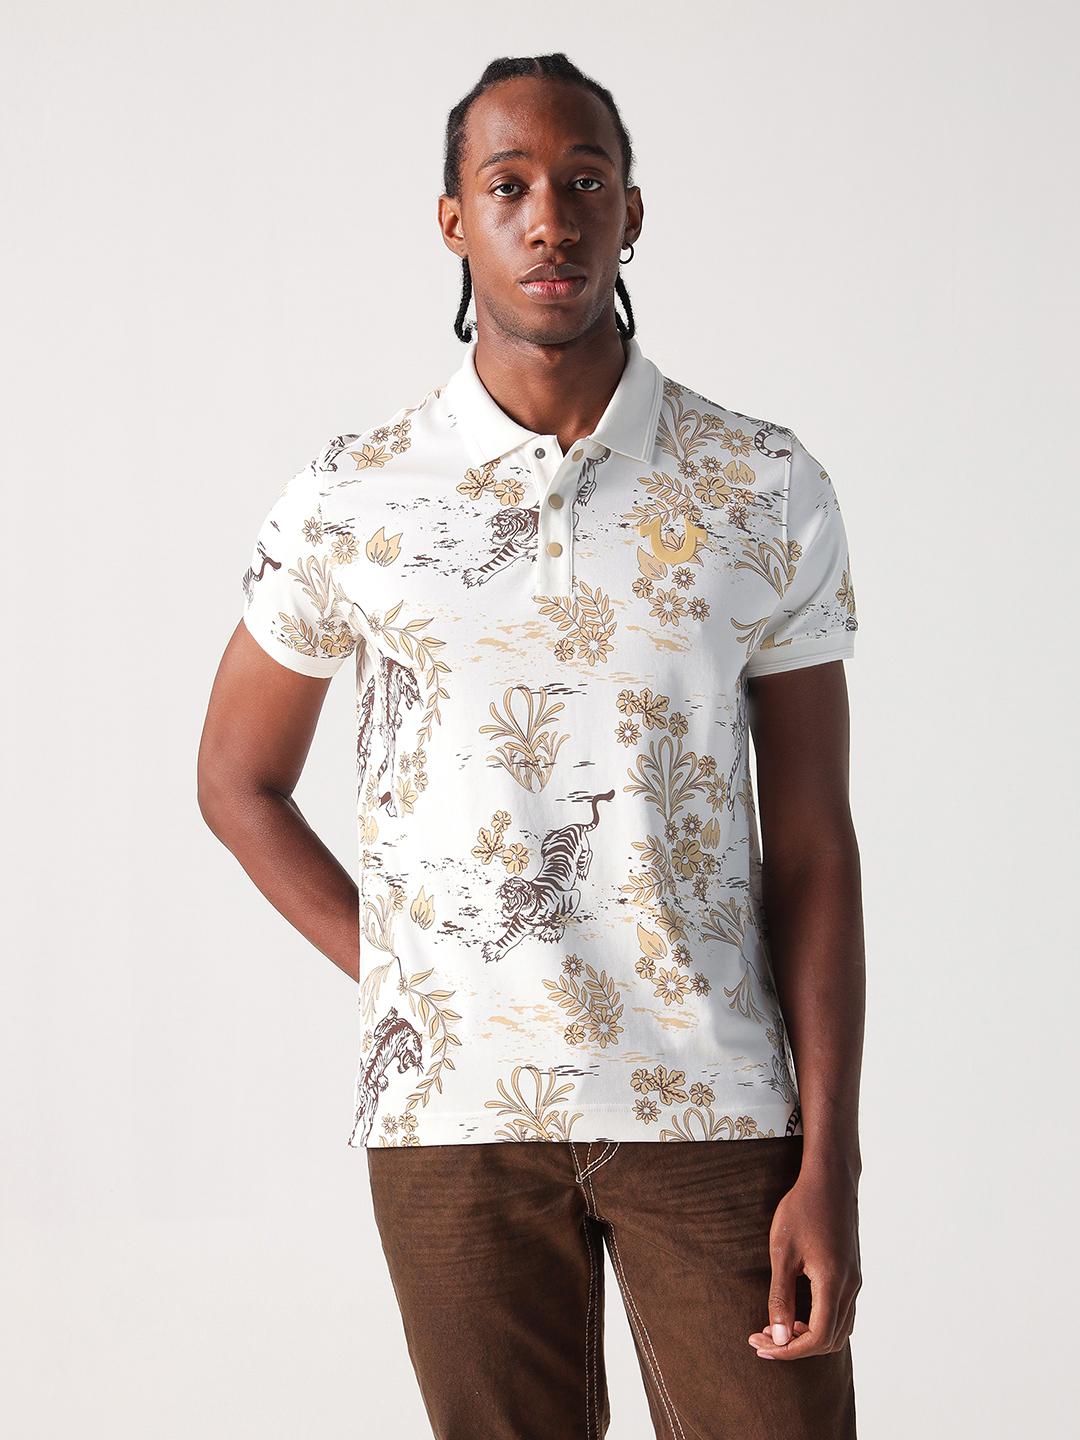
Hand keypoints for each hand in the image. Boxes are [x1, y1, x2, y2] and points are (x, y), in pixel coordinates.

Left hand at [747, 1165, 860, 1360]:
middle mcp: (850, 1287)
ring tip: (776, 1328)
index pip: (816, 1338)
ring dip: (809, 1337)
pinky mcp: (853, 1273)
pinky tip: (797, 1313)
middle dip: (795, 1347)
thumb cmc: (802, 1210)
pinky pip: (842, 1313)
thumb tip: (778, 1338)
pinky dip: (821, 1323)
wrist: (829, 1180)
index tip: (761, 1345)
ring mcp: (854, 1281)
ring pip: (838, 1329)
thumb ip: (780, 1297)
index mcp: (833, 1283)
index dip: (788, 1351)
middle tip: (762, 1339)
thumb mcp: (782, 1252)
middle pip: (829, 1340)